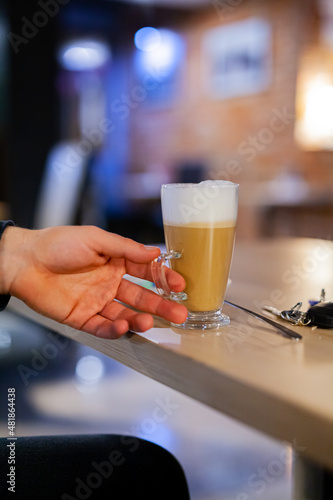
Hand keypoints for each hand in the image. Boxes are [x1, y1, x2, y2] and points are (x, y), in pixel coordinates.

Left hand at [0, 225, 186, 337]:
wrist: (25, 261)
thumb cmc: (58, 243)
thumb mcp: (95, 239)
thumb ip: (125, 248)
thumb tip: (154, 252)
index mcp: (115, 262)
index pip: (146, 272)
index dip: (163, 279)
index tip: (179, 284)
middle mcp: (109, 283)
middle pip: (141, 297)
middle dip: (161, 306)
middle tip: (179, 314)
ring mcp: (97, 301)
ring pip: (125, 314)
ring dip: (139, 319)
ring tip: (149, 323)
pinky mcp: (82, 318)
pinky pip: (102, 326)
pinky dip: (114, 329)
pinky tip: (123, 326)